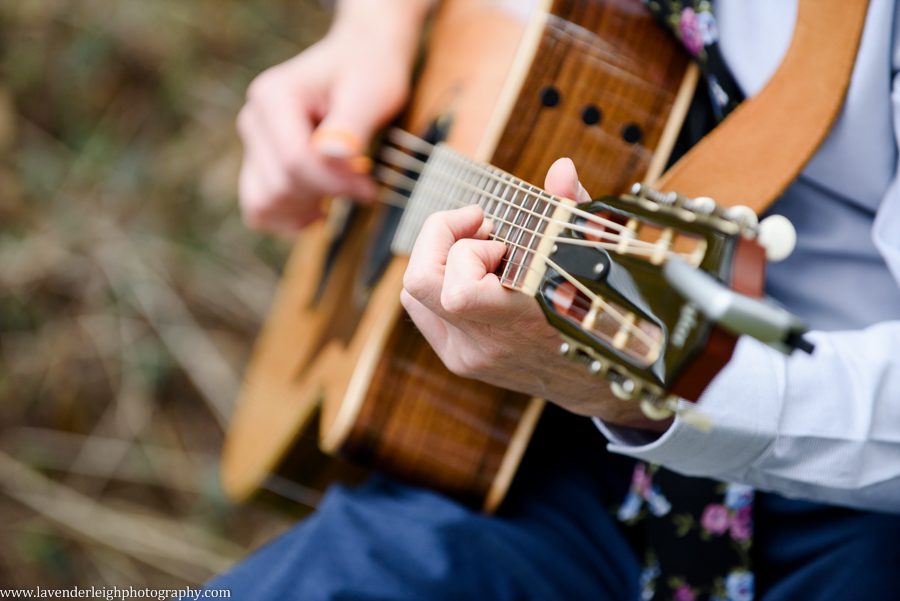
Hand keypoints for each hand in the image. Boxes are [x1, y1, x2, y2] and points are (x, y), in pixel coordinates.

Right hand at [237, 1, 430, 232]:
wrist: (359, 58)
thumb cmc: (369, 71)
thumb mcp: (371, 93)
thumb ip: (350, 127)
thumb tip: (332, 157)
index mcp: (274, 96)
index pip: (295, 161)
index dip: (335, 184)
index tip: (370, 189)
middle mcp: (254, 119)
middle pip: (279, 186)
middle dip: (324, 195)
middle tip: (361, 186)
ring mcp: (253, 143)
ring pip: (262, 204)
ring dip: (303, 210)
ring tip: (337, 196)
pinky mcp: (259, 163)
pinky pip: (260, 208)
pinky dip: (288, 217)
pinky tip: (319, 208)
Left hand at [401, 158, 668, 430]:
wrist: (596, 382)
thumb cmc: (598, 312)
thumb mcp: (593, 258)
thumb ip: (571, 211)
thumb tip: (560, 167)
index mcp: (521, 320)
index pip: (457, 292)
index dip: (464, 249)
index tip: (495, 232)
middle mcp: (485, 344)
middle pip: (418, 282)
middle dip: (441, 237)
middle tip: (480, 226)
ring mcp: (466, 356)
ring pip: (413, 293)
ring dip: (441, 257)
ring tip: (484, 248)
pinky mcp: (457, 360)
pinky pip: (421, 308)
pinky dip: (440, 279)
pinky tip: (476, 272)